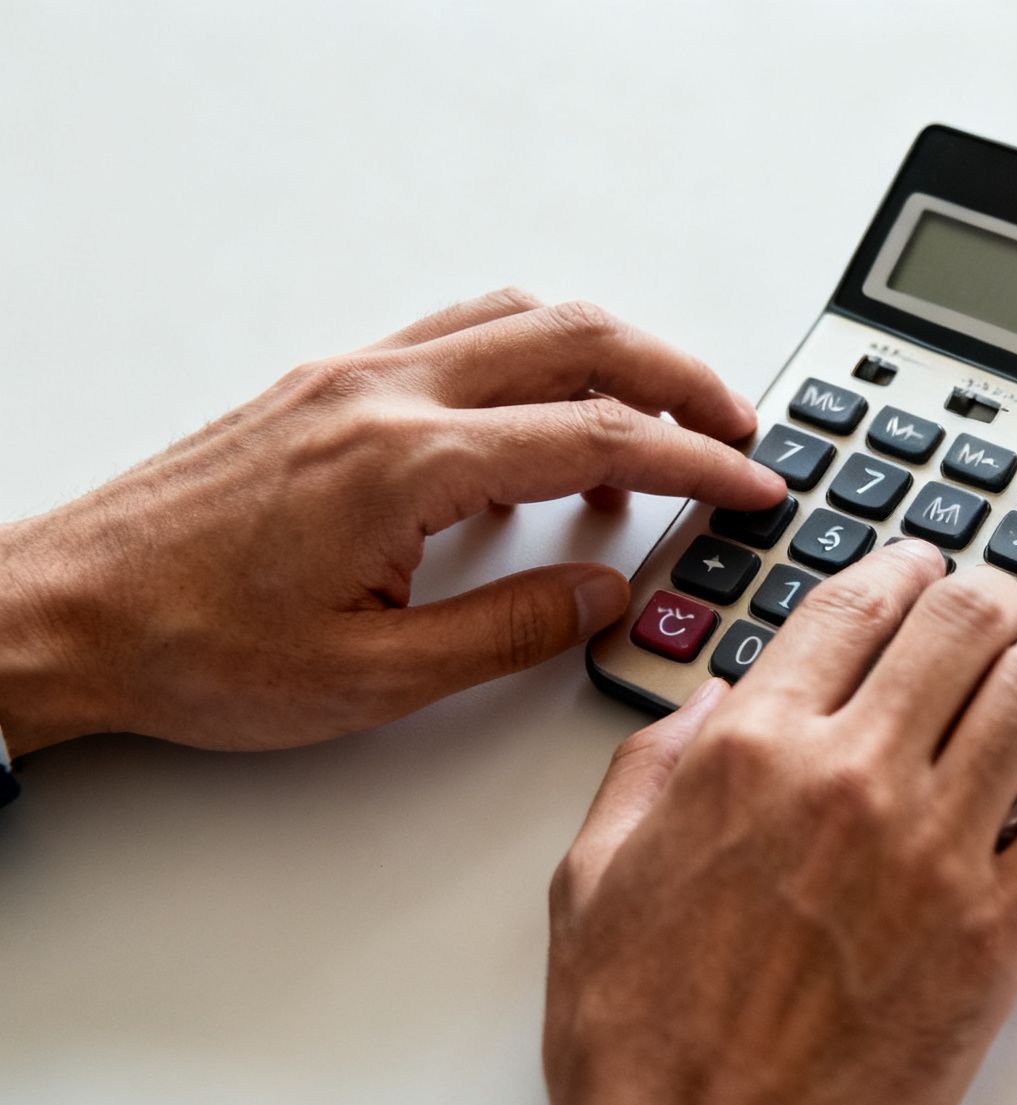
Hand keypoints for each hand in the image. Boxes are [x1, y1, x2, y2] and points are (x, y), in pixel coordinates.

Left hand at [0, 289, 784, 753]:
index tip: (751, 481)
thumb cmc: (192, 650)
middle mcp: (382, 393)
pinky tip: (541, 429)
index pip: (594, 437)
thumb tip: (605, 592)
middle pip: (575, 337)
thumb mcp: (373, 678)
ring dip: (608, 352)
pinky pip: (460, 337)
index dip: (693, 460)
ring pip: (518, 316)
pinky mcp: (325, 386)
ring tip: (660, 417)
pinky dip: (532, 359)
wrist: (64, 613)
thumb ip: (508, 630)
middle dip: (677, 375)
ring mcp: (349, 376)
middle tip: (738, 426)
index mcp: (404, 463)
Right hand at [542, 545, 1016, 1104]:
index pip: (857, 601)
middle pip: (966, 617)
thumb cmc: (644, 1042)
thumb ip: (652, 767)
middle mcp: (851, 779)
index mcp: (749, 752)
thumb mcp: (594, 879)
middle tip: (985, 617)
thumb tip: (712, 700)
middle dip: (983, 600)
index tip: (920, 567)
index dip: (902, 566)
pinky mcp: (999, 933)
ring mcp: (936, 851)